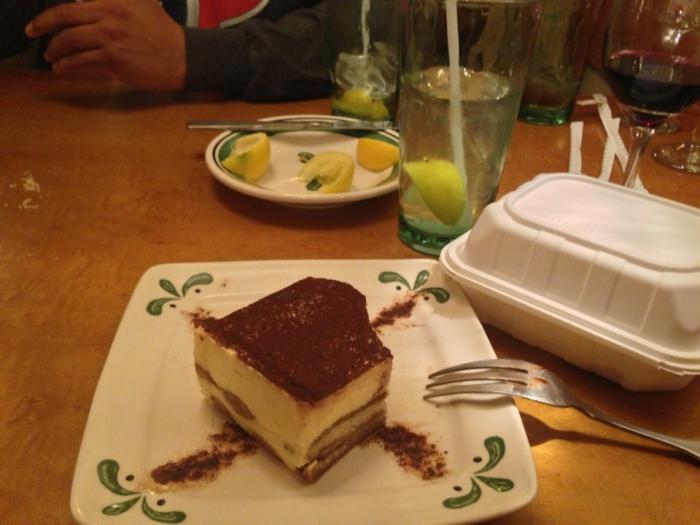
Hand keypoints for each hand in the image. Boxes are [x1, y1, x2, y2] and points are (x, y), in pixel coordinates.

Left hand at [25, 0, 185, 91]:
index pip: (72, 5)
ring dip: (55, 51)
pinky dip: (68, 65)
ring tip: (51, 55)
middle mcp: (110, 17)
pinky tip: (63, 67)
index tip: (39, 22)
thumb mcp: (140, 4)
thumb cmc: (163, 34)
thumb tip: (86, 5)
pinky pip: (82, 62)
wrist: (182, 57)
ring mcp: (111, 39)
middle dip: (43, 29)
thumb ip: (112, 3)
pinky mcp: (115, 60)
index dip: (50, 15)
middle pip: (65, 21)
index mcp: (114, 2)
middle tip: (34, 34)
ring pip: (71, 43)